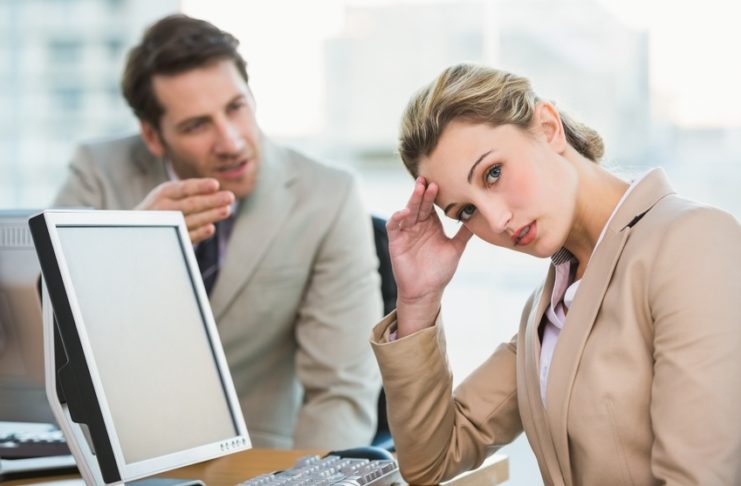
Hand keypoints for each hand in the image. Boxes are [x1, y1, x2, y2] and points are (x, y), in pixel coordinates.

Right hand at [135, 178, 234, 243]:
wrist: (134, 227)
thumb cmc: (161, 206)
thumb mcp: (170, 193)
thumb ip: (189, 191)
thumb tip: (216, 188)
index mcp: (165, 192)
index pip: (184, 188)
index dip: (200, 186)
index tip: (215, 184)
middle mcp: (163, 207)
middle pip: (190, 204)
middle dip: (211, 200)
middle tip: (230, 197)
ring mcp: (165, 224)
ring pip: (190, 220)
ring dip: (209, 216)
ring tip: (226, 210)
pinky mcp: (169, 239)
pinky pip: (185, 236)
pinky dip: (198, 233)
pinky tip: (211, 229)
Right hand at [387, 177, 471, 336]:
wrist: (426, 291)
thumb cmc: (440, 271)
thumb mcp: (455, 249)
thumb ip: (464, 234)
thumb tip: (479, 218)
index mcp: (431, 225)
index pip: (432, 204)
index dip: (436, 194)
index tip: (443, 181)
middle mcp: (418, 225)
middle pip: (420, 204)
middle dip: (424, 192)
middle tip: (431, 179)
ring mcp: (406, 232)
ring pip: (408, 211)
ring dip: (413, 199)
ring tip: (420, 188)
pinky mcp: (396, 241)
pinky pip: (394, 226)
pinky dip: (397, 218)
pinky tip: (404, 212)